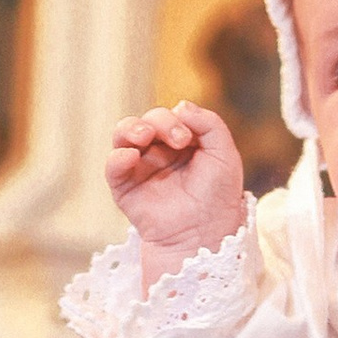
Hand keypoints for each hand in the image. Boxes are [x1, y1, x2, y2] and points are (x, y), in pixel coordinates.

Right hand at [106, 104, 246, 284]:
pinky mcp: (125, 188)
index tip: (189, 137)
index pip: (172, 116)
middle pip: (148, 121)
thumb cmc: (217, 196)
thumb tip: (180, 105)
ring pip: (124, 135)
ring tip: (145, 135)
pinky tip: (131, 156)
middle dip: (161, 122)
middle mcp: (158, 152)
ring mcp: (140, 168)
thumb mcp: (224, 153)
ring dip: (132, 128)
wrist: (204, 232)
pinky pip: (113, 166)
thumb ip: (209, 123)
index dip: (178, 119)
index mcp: (181, 142)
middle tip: (178, 139)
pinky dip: (118, 157)